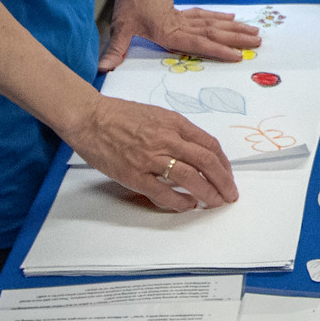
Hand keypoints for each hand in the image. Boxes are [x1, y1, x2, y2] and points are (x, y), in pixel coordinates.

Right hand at [66, 94, 237, 211]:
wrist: (89, 118)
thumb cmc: (120, 115)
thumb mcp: (156, 115)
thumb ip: (176, 131)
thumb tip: (196, 152)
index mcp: (174, 123)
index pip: (209, 145)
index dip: (224, 163)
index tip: (228, 175)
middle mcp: (167, 139)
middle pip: (206, 162)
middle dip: (223, 181)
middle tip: (230, 194)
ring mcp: (151, 158)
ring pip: (190, 179)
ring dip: (208, 193)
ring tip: (215, 202)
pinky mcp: (134, 175)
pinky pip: (163, 193)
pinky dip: (179, 202)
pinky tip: (187, 205)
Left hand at [100, 0, 260, 70]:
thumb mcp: (121, 25)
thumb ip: (115, 48)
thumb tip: (102, 68)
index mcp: (170, 31)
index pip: (199, 43)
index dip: (218, 51)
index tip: (238, 56)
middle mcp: (181, 24)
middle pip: (214, 32)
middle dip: (236, 39)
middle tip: (258, 43)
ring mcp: (183, 16)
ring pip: (214, 23)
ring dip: (234, 29)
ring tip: (253, 32)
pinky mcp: (180, 9)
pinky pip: (205, 16)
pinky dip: (219, 18)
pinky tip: (230, 19)